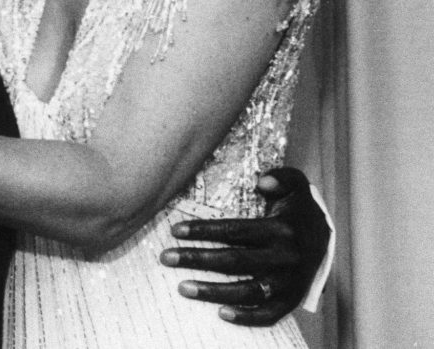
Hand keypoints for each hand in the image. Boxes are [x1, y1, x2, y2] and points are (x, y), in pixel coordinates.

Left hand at [159, 167, 329, 325]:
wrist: (328, 239)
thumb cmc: (299, 209)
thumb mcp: (296, 185)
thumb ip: (281, 178)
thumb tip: (262, 181)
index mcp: (280, 229)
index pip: (234, 231)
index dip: (204, 231)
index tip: (175, 231)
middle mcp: (285, 257)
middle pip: (235, 261)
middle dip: (197, 259)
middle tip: (166, 257)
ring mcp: (289, 282)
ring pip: (248, 291)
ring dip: (214, 291)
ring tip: (183, 287)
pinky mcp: (293, 300)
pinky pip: (270, 314)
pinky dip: (247, 317)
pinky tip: (221, 313)